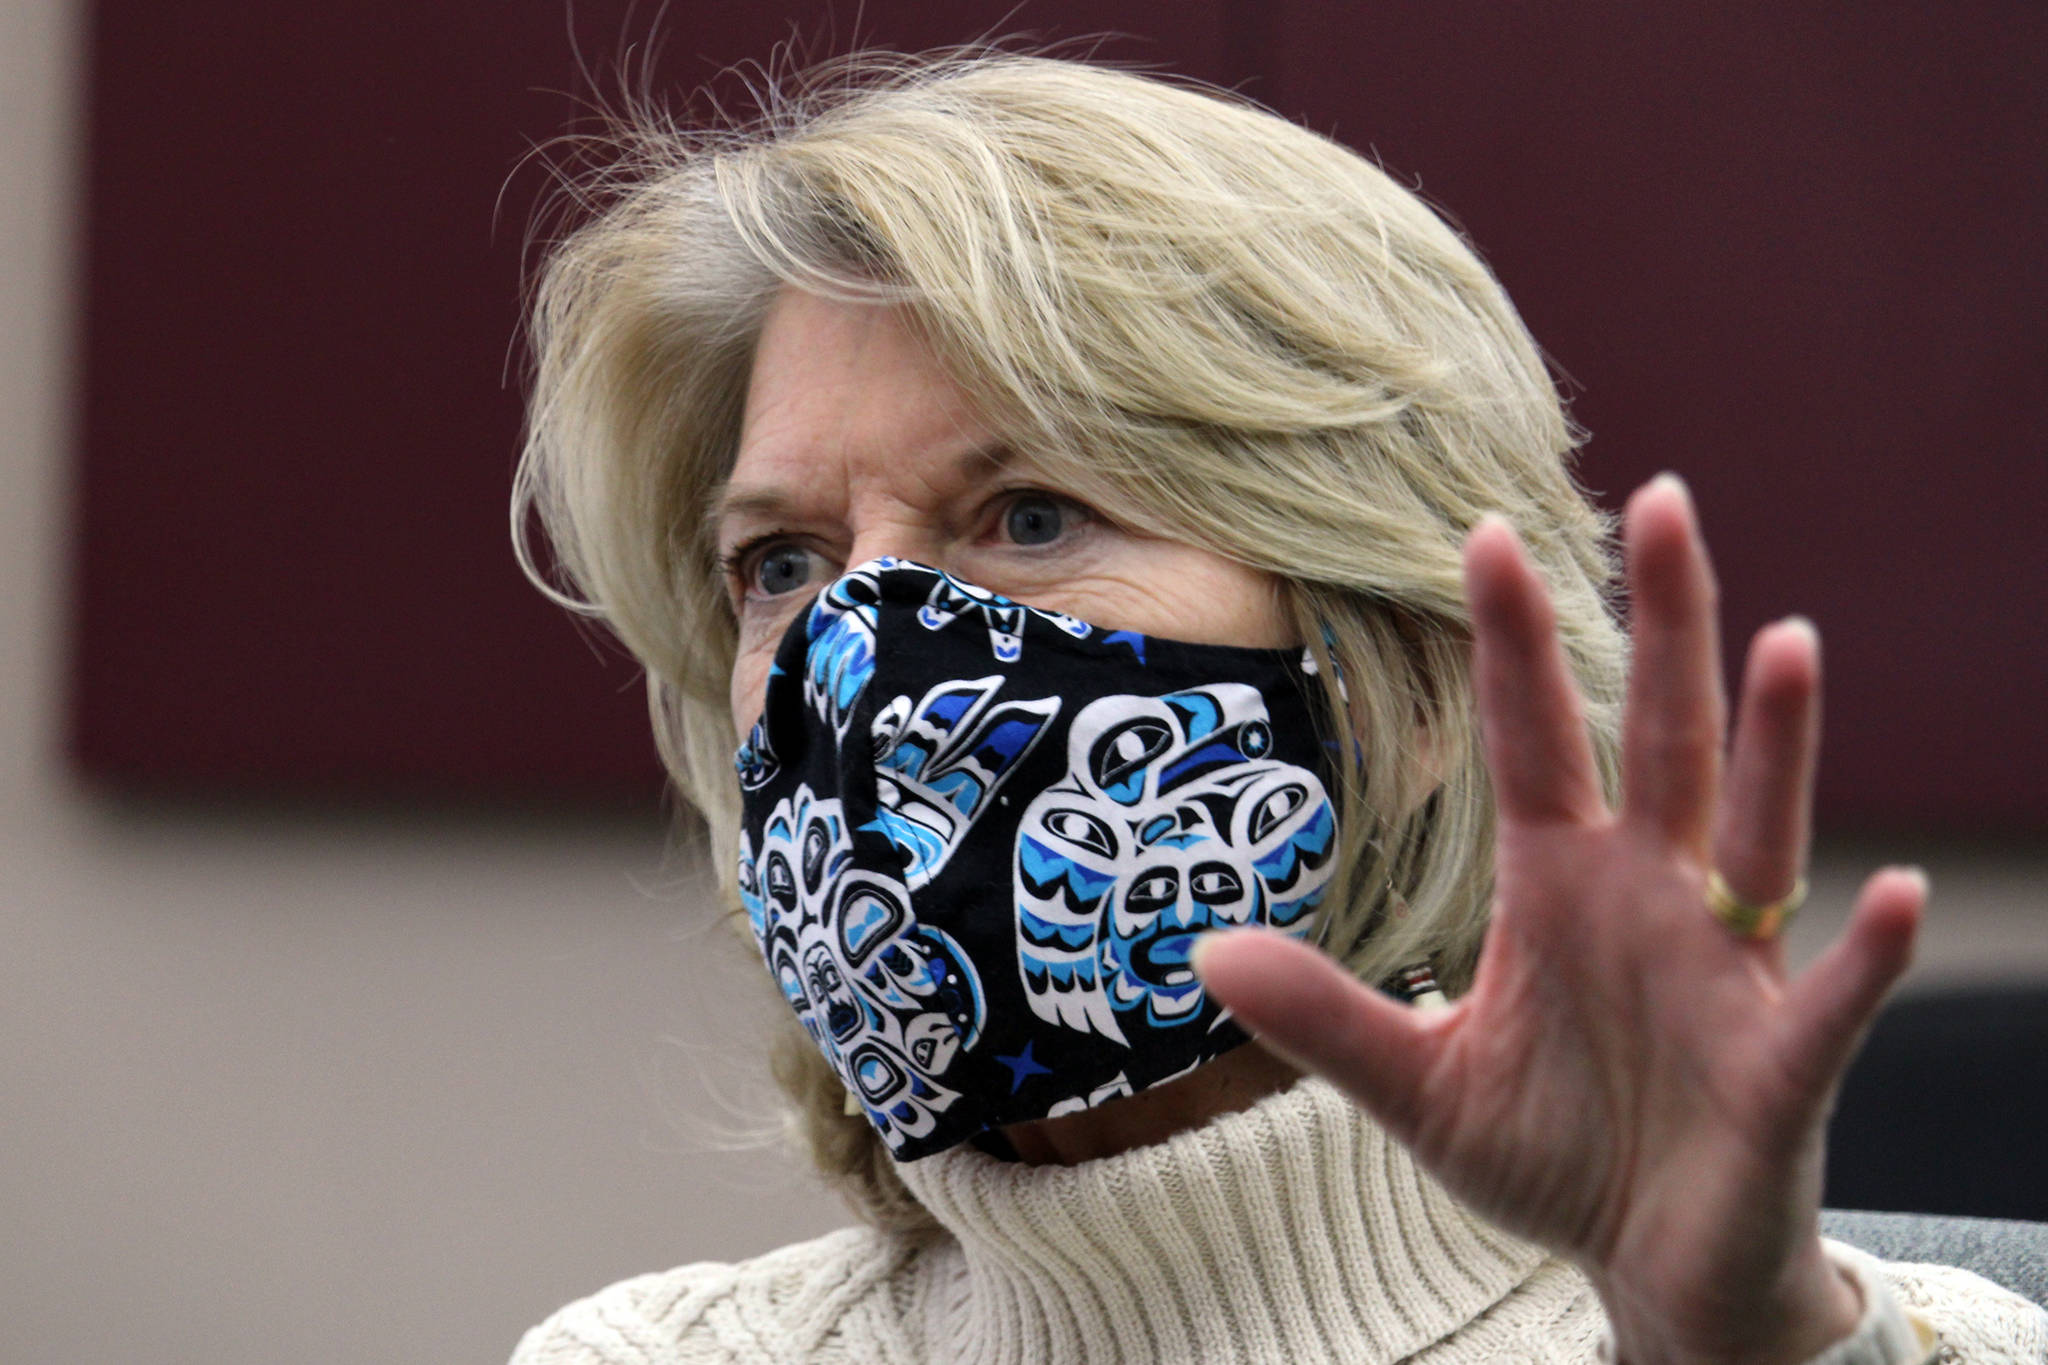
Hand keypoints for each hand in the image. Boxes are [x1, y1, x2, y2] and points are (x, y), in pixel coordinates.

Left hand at [1194, 475, 1923, 1364]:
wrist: (1649, 1260)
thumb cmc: (1551, 1150)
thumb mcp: (1420, 1084)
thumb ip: (1327, 1018)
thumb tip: (1208, 950)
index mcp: (1560, 884)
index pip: (1535, 738)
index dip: (1517, 643)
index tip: (1483, 533)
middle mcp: (1650, 897)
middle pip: (1660, 739)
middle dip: (1662, 625)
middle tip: (1661, 501)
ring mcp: (1725, 970)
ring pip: (1754, 832)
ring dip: (1774, 744)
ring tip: (1783, 644)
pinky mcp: (1780, 1062)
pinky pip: (1827, 999)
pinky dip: (1859, 951)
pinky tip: (1884, 890)